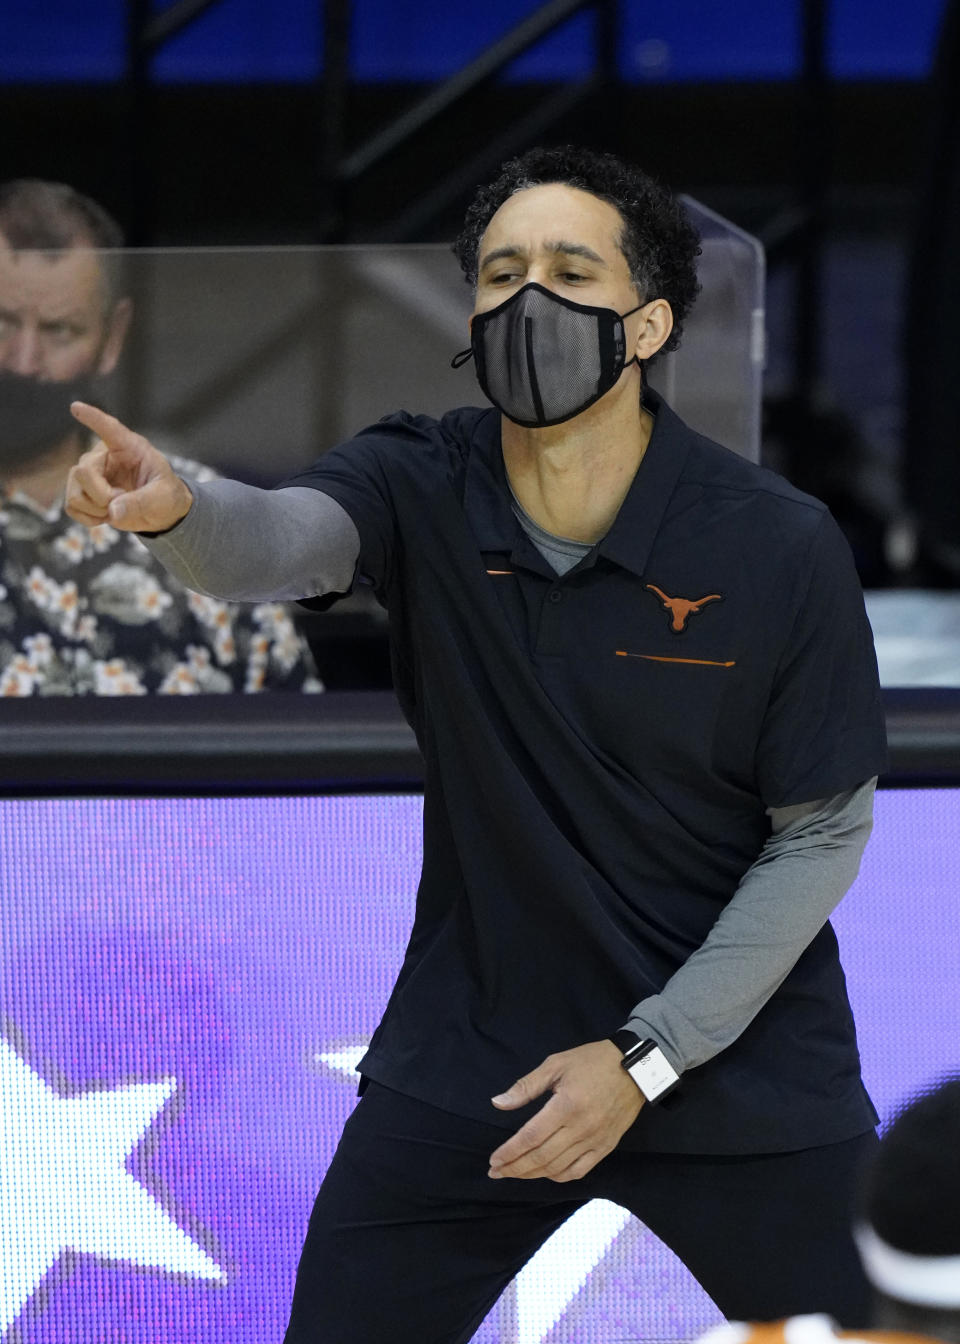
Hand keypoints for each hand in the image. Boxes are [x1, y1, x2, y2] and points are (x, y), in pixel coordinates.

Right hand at [65, 402, 192, 533]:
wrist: (161, 513)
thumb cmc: (166, 495)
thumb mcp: (164, 496)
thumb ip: (142, 502)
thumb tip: (113, 511)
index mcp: (128, 447)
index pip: (109, 428)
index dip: (92, 418)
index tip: (76, 407)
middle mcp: (104, 457)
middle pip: (83, 472)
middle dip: (102, 495)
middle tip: (122, 500)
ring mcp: (90, 475)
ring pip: (74, 493)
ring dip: (96, 509)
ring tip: (117, 509)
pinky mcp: (82, 493)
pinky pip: (71, 507)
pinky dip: (88, 518)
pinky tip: (105, 517)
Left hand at [487, 1040, 642, 1182]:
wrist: (635, 1068)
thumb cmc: (592, 1062)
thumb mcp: (556, 1064)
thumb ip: (526, 1086)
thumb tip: (498, 1102)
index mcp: (566, 1106)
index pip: (531, 1137)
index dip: (510, 1152)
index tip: (493, 1160)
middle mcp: (581, 1128)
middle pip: (541, 1157)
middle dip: (515, 1168)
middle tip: (496, 1172)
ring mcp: (595, 1141)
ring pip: (558, 1168)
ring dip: (533, 1174)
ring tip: (515, 1173)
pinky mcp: (606, 1148)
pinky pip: (579, 1171)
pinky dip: (559, 1176)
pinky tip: (545, 1173)